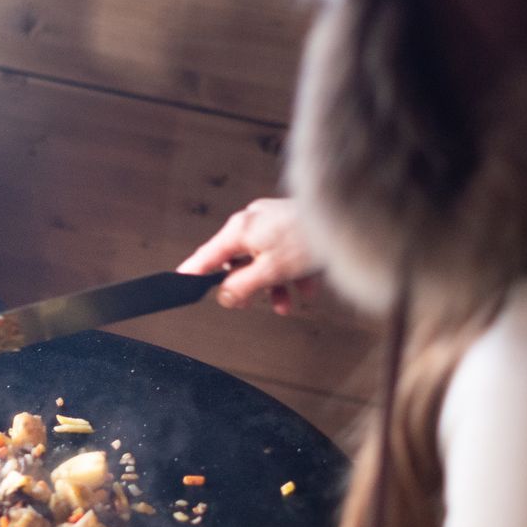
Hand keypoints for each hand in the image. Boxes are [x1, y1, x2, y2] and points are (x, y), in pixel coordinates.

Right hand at [178, 198, 322, 314]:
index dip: (194, 272)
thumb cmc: (308, 239)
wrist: (346, 220)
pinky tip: (306, 289)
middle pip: (238, 259)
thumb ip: (242, 286)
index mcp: (241, 229)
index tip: (180, 283)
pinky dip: (291, 274)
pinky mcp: (292, 227)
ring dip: (272, 285)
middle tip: (246, 304)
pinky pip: (284, 254)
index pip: (208, 255)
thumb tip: (223, 296)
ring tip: (283, 305)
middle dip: (246, 285)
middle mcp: (254, 221)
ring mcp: (273, 222)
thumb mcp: (270, 270)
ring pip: (263, 260)